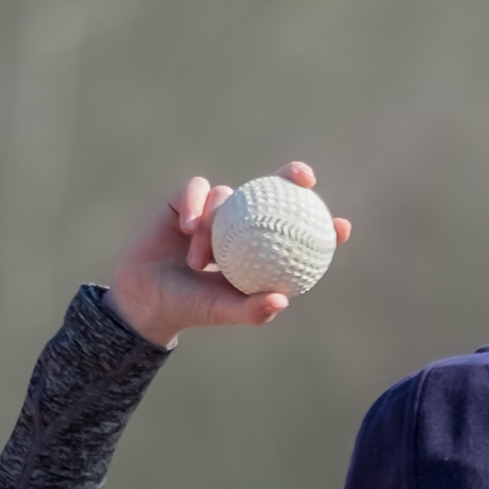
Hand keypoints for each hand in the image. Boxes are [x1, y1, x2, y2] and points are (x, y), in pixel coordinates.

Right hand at [106, 167, 350, 349]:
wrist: (146, 297)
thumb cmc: (190, 308)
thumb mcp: (222, 311)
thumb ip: (252, 308)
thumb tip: (283, 300)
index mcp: (259, 252)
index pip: (296, 235)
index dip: (323, 228)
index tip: (342, 227)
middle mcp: (242, 226)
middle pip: (272, 193)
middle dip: (292, 178)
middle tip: (305, 177)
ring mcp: (216, 210)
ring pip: (228, 197)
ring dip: (214, 227)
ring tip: (198, 261)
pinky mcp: (186, 199)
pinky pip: (197, 190)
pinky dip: (195, 207)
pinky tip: (188, 226)